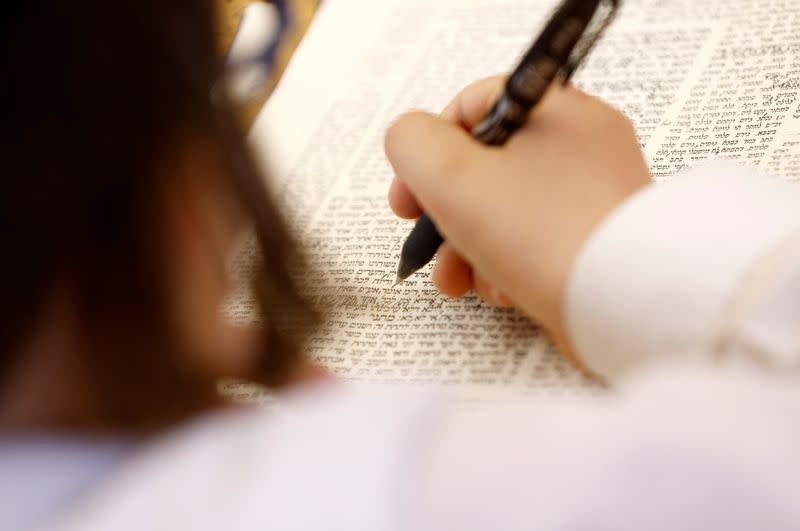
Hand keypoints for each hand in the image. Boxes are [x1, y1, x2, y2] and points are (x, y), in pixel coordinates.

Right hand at [385, 76, 650, 363]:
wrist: (624, 305)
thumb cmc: (540, 233)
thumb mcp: (452, 175)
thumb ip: (411, 142)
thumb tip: (410, 141)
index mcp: (555, 109)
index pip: (474, 105)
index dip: (429, 147)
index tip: (408, 196)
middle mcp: (582, 143)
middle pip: (486, 165)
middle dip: (443, 212)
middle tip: (424, 242)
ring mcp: (594, 193)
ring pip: (506, 208)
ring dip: (467, 246)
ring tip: (460, 283)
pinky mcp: (598, 238)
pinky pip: (536, 240)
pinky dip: (507, 264)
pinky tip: (503, 292)